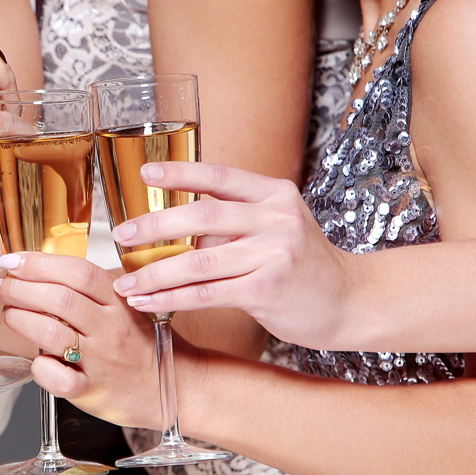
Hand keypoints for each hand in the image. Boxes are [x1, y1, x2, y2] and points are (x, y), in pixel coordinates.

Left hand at [0, 251, 162, 428]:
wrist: (172, 389)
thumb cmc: (139, 345)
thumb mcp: (123, 306)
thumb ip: (91, 289)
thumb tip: (42, 268)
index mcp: (119, 301)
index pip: (77, 272)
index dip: (39, 263)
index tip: (13, 260)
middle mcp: (110, 328)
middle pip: (60, 299)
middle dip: (20, 288)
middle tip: (1, 287)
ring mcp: (102, 360)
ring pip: (51, 333)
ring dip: (21, 319)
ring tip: (9, 312)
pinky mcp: (92, 390)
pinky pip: (58, 378)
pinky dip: (39, 367)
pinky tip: (36, 359)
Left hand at [108, 162, 358, 350]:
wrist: (353, 302)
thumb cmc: (305, 266)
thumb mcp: (279, 226)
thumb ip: (237, 220)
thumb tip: (175, 224)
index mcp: (275, 195)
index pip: (220, 175)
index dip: (181, 172)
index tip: (145, 173)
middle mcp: (276, 218)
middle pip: (202, 215)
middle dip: (155, 225)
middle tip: (122, 234)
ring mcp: (274, 254)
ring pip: (198, 261)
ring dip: (154, 272)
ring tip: (126, 281)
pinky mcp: (267, 290)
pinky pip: (207, 293)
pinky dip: (171, 298)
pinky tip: (148, 302)